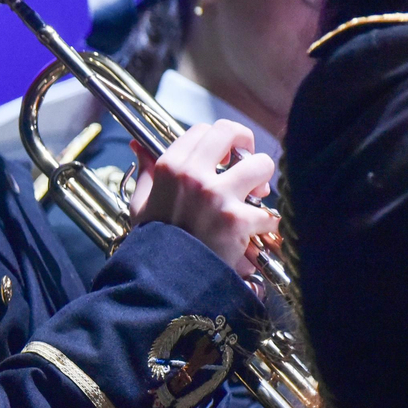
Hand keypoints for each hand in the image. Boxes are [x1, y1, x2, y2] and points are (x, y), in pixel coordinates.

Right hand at [128, 120, 279, 276]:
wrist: (162, 278)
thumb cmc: (153, 240)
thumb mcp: (142, 202)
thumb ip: (147, 171)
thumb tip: (139, 147)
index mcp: (170, 166)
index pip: (204, 130)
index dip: (219, 141)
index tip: (223, 156)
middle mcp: (194, 175)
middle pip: (233, 132)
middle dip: (247, 146)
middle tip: (246, 166)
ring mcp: (217, 196)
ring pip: (262, 165)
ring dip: (262, 181)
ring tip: (252, 198)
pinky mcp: (237, 220)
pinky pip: (268, 212)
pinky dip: (265, 224)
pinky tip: (252, 232)